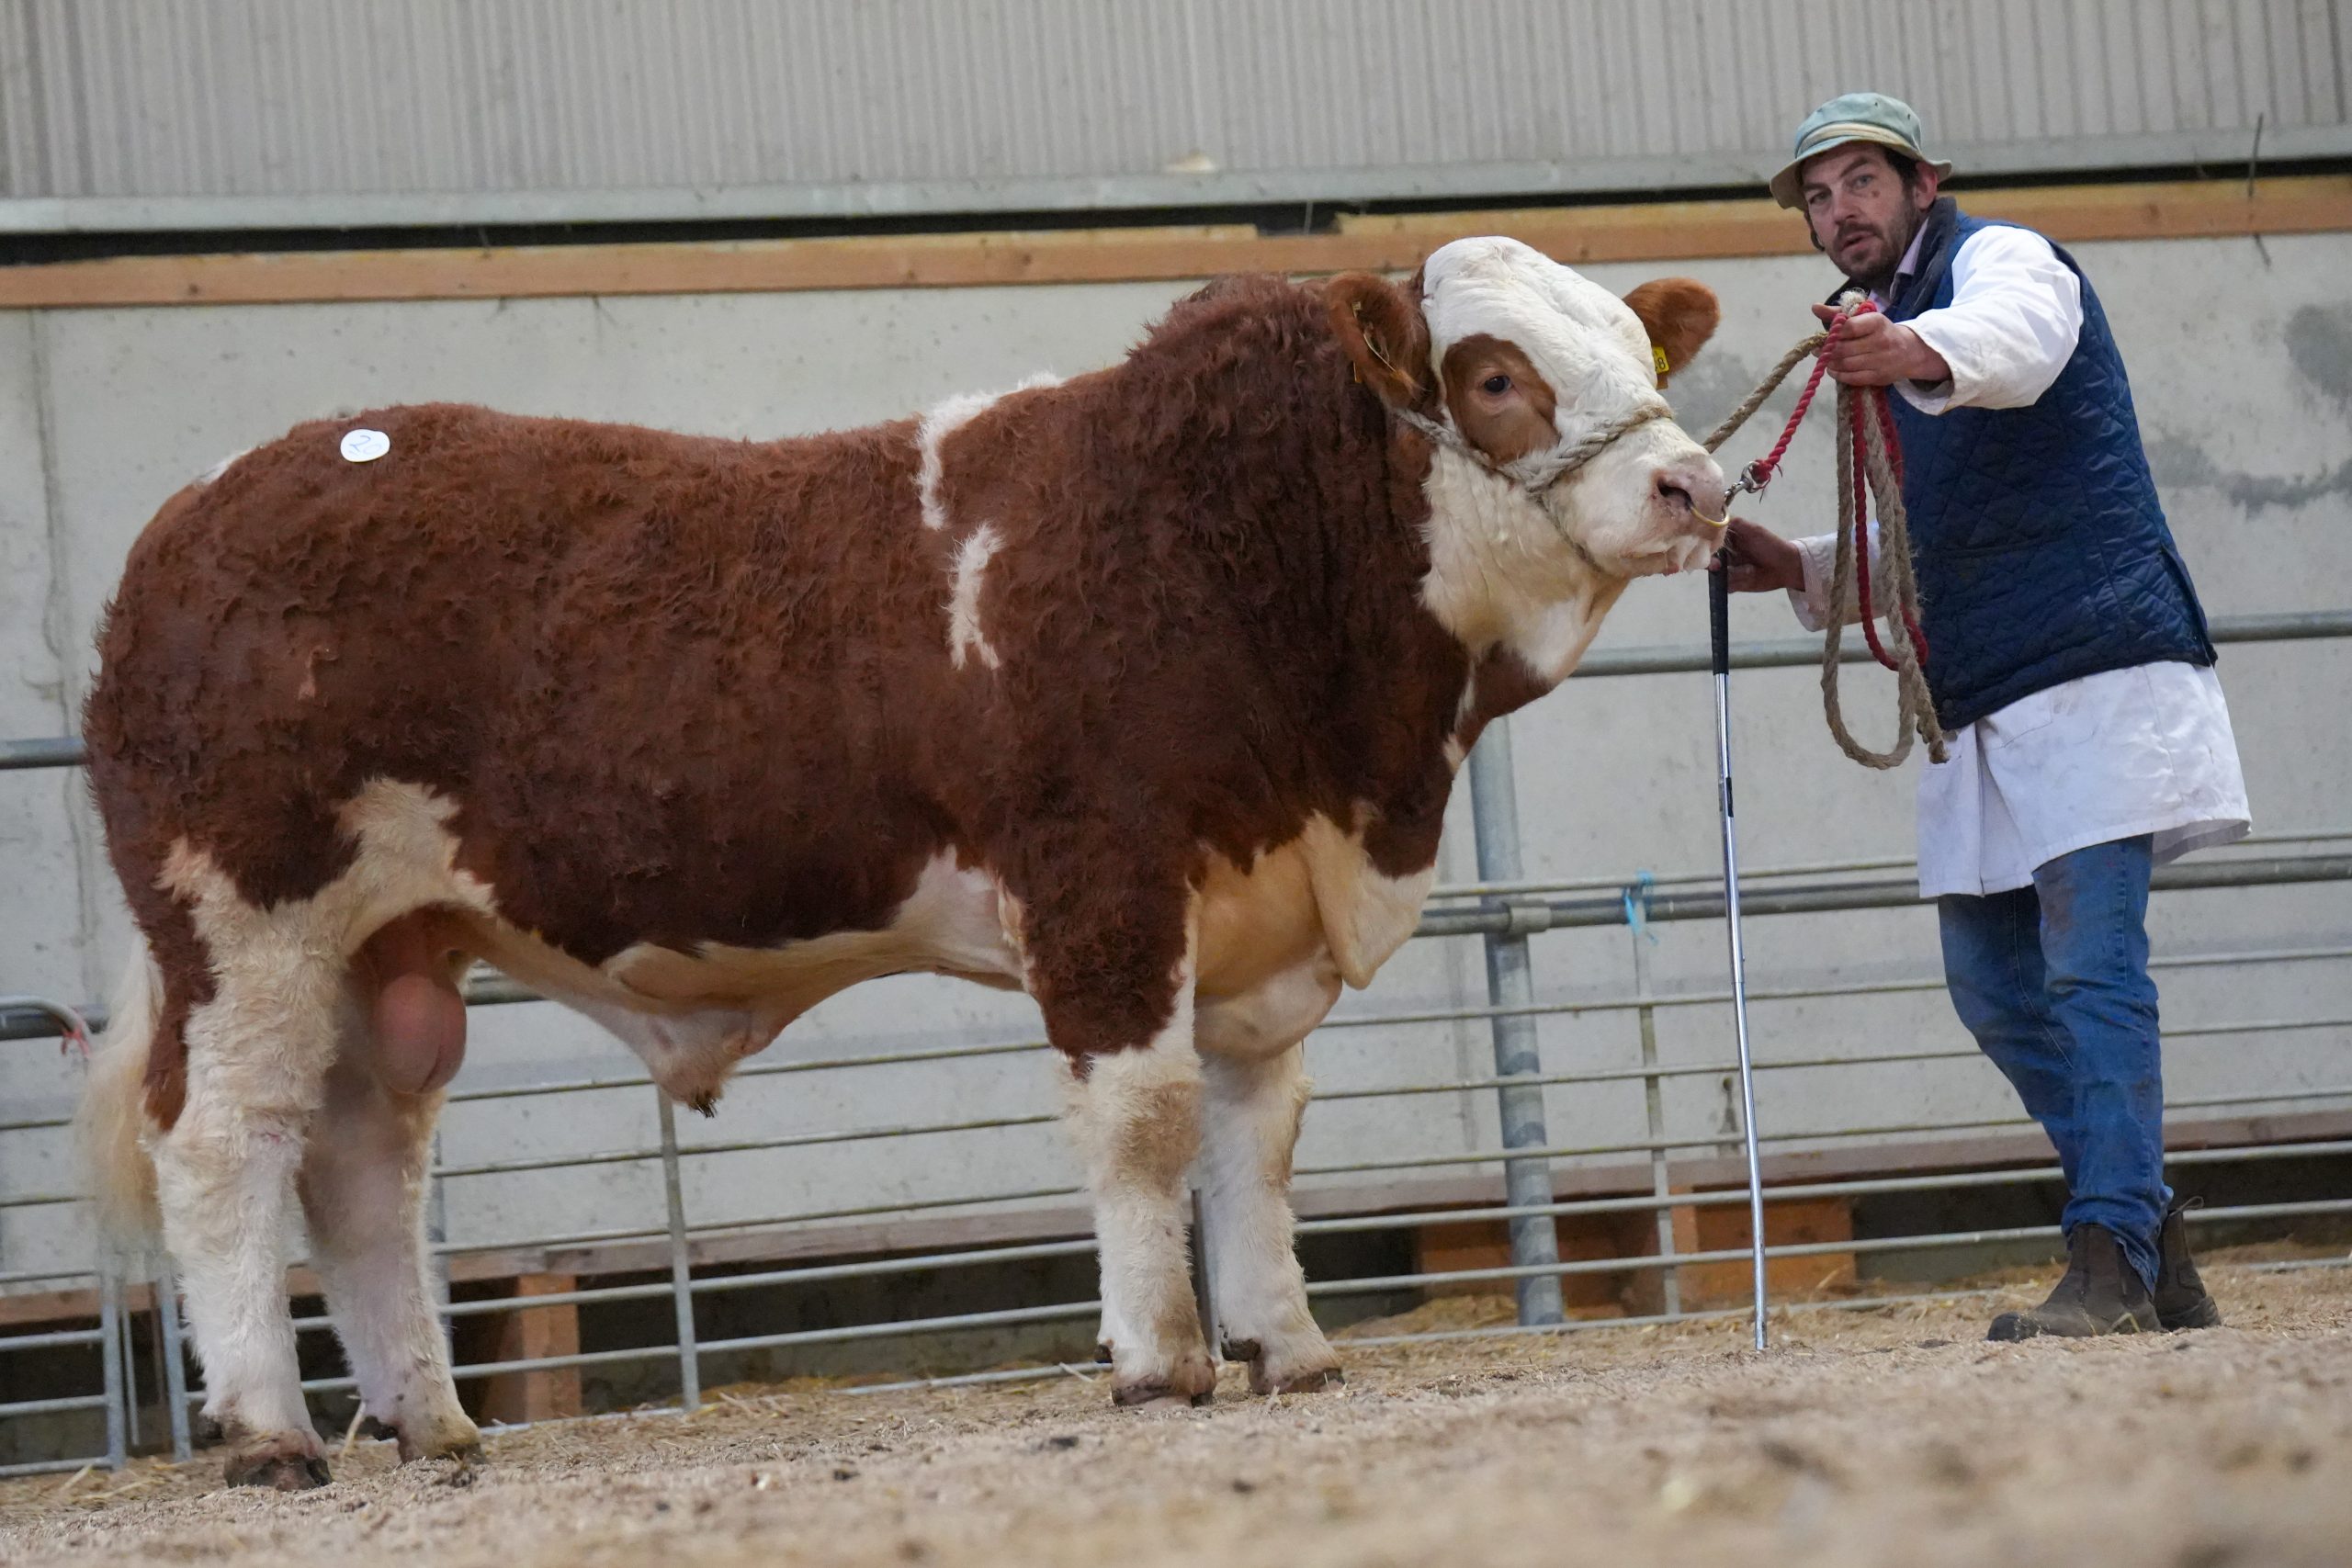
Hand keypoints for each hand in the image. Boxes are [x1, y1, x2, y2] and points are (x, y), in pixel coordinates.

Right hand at [1711, 517, 1803, 593]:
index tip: (1703, 545)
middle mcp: (1724, 554)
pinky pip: (1724, 586)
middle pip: (1706, 558)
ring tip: (1732, 570)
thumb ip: (1734, 523)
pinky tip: (1742, 579)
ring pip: (1714, 573)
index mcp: (1727, 539)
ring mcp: (1728, 570)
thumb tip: (1714, 518)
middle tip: (1716, 564)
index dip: (1702, 543)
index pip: (1707, 540)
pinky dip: (1730, 584)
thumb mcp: (1753, 530)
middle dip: (1709, 561)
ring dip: (1720, 573)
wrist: (1786, 566)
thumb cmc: (1771, 545)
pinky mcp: (1733, 584)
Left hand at [1810, 304, 1950, 387]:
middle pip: (1844, 349)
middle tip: (1818, 350)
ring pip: (1846, 364)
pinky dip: (1838, 375)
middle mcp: (1881, 341)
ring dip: (1830, 363)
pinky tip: (1833, 369)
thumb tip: (1814, 307)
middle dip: (1827, 350)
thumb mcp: (1864, 317)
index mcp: (1877, 322)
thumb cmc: (1880, 331)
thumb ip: (1838, 313)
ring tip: (1825, 359)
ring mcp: (1880, 361)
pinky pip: (1852, 378)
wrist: (1909, 351)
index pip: (1849, 328)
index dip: (1832, 334)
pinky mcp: (1878, 377)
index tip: (1822, 337)